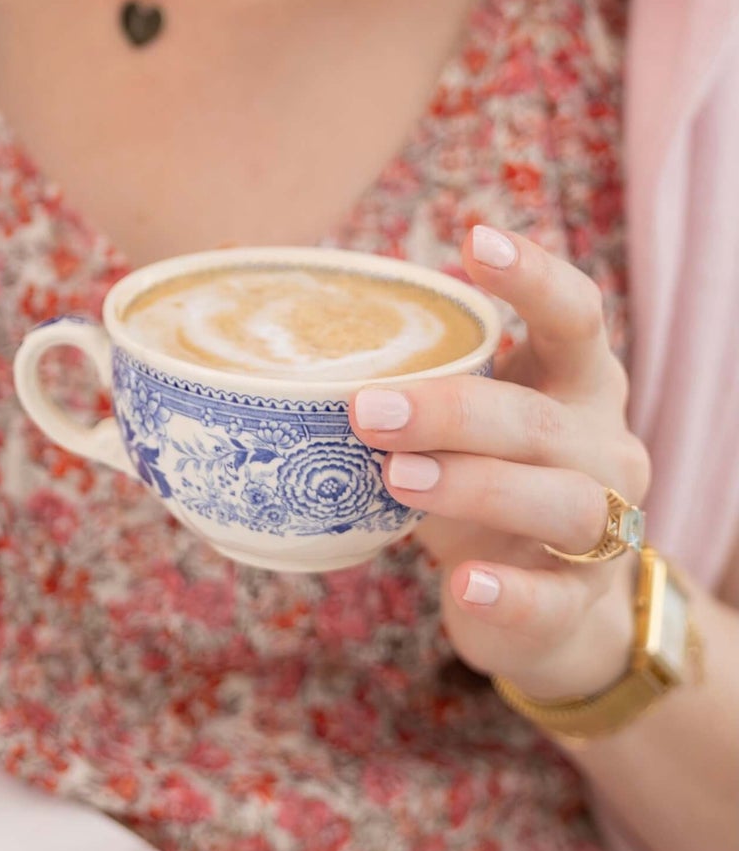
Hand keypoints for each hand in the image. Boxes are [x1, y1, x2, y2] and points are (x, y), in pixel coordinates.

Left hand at [348, 225, 649, 702]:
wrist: (544, 610)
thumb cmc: (477, 475)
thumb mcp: (450, 414)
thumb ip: (392, 364)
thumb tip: (249, 288)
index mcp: (573, 381)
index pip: (574, 315)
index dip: (533, 277)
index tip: (474, 240)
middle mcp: (601, 447)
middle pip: (539, 419)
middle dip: (451, 410)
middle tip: (365, 408)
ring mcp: (600, 531)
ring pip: (557, 502)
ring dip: (472, 486)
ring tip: (394, 478)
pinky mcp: (576, 604)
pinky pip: (551, 599)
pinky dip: (509, 592)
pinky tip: (463, 582)